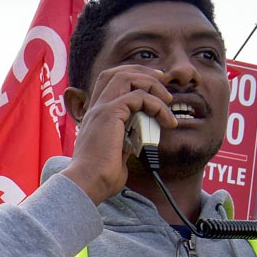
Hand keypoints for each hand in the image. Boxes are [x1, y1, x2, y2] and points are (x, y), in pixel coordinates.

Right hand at [61, 67, 175, 203]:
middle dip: (143, 72)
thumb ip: (127, 140)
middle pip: (117, 73)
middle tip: (163, 81)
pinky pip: (138, 97)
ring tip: (168, 101)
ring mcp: (101, 109)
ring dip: (152, 85)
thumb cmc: (101, 177)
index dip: (132, 77)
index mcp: (96, 116)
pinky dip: (156, 105)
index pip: (110, 82)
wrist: (88, 184)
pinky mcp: (110, 115)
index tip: (152, 86)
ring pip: (127, 77)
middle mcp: (96, 108)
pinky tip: (165, 120)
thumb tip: (141, 139)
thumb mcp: (118, 153)